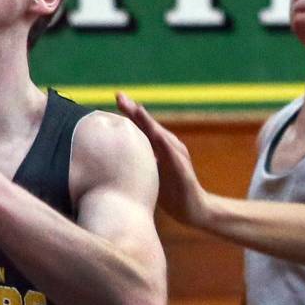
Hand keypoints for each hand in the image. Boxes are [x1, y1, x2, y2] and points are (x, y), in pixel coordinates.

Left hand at [115, 92, 210, 227]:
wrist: (193, 208)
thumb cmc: (169, 191)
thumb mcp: (149, 173)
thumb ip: (137, 162)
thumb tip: (112, 158)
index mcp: (159, 147)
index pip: (141, 127)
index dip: (129, 112)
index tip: (116, 97)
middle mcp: (169, 146)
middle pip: (149, 125)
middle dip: (135, 110)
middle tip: (119, 96)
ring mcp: (177, 156)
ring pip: (160, 136)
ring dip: (148, 122)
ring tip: (136, 109)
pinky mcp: (182, 169)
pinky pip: (172, 155)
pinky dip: (164, 144)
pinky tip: (157, 136)